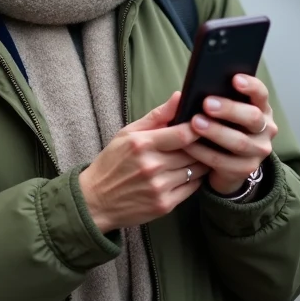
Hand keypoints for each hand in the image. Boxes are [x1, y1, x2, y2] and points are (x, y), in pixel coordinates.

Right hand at [78, 92, 210, 231]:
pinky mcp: (165, 205)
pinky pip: (192, 188)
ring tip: (194, 156)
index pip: (183, 134)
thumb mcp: (127, 133)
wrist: (96, 200)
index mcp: (142, 144)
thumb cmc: (112, 162)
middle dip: (199, 145)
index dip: (197, 129)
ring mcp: (159, 187)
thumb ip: (157, 116)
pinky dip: (194, 179)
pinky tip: (186, 173)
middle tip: (203, 140)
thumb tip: (179, 96)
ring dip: (199, 162)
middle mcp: (152, 166)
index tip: (202, 125)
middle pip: (192, 152)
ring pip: (195, 170)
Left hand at [184, 74, 277, 194]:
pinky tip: (188, 144)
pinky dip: (203, 152)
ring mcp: (258, 151)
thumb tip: (195, 87)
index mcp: (260, 108)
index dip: (250, 85)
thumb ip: (215, 98)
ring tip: (195, 122)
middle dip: (229, 109)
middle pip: (253, 117)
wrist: (226, 164)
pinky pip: (223, 161)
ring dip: (216, 132)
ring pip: (240, 142)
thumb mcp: (222, 112)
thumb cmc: (220, 127)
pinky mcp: (246, 169)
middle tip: (206, 103)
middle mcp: (265, 129)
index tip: (234, 79)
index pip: (260, 94)